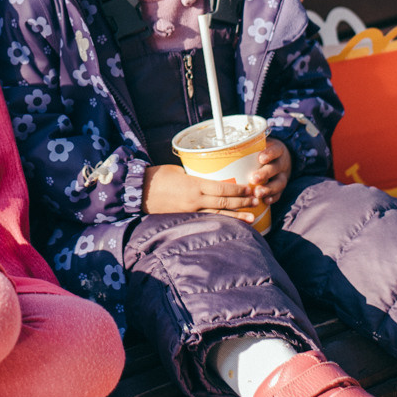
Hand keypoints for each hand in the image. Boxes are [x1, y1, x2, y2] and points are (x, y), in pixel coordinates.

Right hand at [142, 164, 264, 222]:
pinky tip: (231, 225)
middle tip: (257, 201)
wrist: (138, 191)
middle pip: (224, 203)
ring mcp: (190, 211)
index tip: (251, 189)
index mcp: (193, 185)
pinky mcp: (185, 218)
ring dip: (237, 216)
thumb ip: (195, 176)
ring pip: (218, 215)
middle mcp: (194, 200)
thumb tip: (208, 179)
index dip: (238, 190)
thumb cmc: (157, 176)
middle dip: (242, 202)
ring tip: (252, 218)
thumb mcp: (178, 171)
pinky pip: (206, 220)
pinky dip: (221, 222)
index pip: (221, 188)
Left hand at [248, 138, 292, 202]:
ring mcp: (282, 176)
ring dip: (268, 189)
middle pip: (275, 168)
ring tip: (257, 193)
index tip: (260, 158)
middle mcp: (281, 163)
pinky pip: (279, 194)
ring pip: (279, 183)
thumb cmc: (263, 150)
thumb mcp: (260, 144)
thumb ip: (248, 145)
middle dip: (264, 174)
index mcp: (277, 150)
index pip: (275, 150)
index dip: (269, 154)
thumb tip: (227, 144)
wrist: (281, 158)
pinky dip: (273, 198)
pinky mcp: (281, 187)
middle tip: (253, 178)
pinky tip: (265, 201)